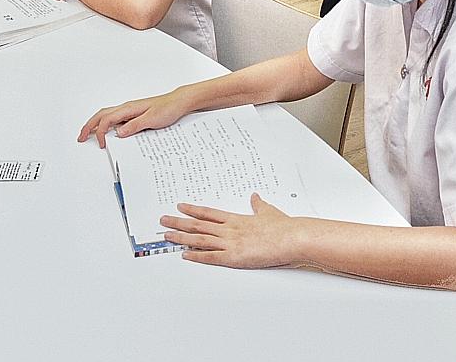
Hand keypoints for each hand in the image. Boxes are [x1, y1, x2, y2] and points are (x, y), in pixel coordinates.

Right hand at [78, 89, 194, 146]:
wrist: (179, 102)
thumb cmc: (168, 108)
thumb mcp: (152, 119)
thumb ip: (134, 126)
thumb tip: (118, 133)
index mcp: (128, 108)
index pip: (107, 120)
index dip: (101, 132)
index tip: (102, 144)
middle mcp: (127, 108)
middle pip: (101, 115)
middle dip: (89, 126)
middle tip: (81, 136)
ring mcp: (130, 110)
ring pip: (107, 115)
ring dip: (96, 124)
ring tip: (89, 134)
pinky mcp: (135, 114)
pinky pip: (116, 118)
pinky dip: (107, 124)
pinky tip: (108, 131)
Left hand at [161, 195, 303, 268]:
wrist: (292, 238)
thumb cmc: (284, 227)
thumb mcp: (268, 212)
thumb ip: (259, 205)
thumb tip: (255, 196)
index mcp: (236, 219)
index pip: (208, 213)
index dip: (192, 210)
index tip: (180, 206)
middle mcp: (230, 230)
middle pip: (198, 224)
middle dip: (179, 222)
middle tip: (163, 220)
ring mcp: (230, 243)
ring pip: (200, 239)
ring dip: (182, 237)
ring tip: (167, 235)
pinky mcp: (234, 257)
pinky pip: (211, 257)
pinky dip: (196, 256)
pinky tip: (185, 255)